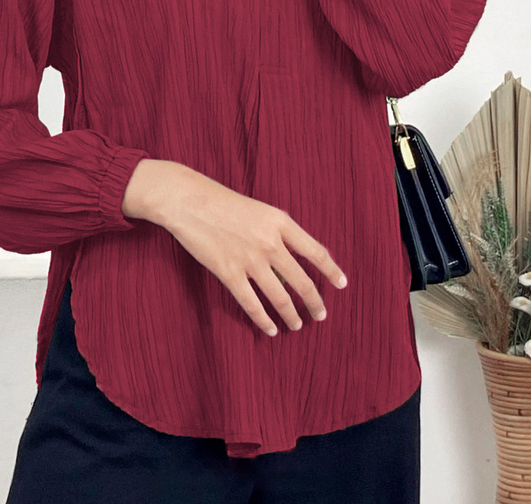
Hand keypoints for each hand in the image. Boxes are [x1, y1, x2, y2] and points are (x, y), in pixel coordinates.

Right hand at [157, 166, 347, 336]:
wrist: (189, 200)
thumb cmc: (224, 202)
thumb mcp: (260, 211)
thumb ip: (279, 232)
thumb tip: (294, 262)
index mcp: (281, 222)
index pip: (316, 251)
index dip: (331, 270)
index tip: (342, 284)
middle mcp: (270, 243)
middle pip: (302, 281)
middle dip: (315, 302)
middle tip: (321, 315)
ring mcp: (250, 260)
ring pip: (280, 298)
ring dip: (292, 315)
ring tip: (297, 325)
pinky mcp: (229, 273)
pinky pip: (252, 304)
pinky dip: (263, 321)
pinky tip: (270, 329)